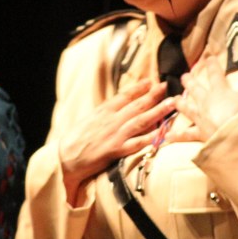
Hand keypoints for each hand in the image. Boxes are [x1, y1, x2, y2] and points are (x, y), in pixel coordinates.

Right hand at [59, 80, 174, 203]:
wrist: (65, 158)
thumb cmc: (77, 139)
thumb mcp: (90, 120)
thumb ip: (105, 113)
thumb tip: (119, 106)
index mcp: (103, 111)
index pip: (124, 96)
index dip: (138, 88)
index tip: (150, 81)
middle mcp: (111, 120)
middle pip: (137, 105)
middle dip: (154, 95)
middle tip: (167, 86)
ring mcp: (115, 135)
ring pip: (141, 120)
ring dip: (158, 111)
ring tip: (172, 103)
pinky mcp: (116, 150)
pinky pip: (138, 143)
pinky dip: (151, 138)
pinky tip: (164, 133)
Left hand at [173, 55, 237, 141]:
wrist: (232, 138)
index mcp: (220, 91)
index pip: (214, 73)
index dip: (211, 64)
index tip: (207, 57)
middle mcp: (206, 102)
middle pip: (195, 88)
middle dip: (190, 81)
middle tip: (185, 76)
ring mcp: (200, 117)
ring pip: (187, 107)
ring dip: (181, 103)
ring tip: (175, 99)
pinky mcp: (198, 133)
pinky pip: (185, 134)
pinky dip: (176, 136)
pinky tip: (166, 137)